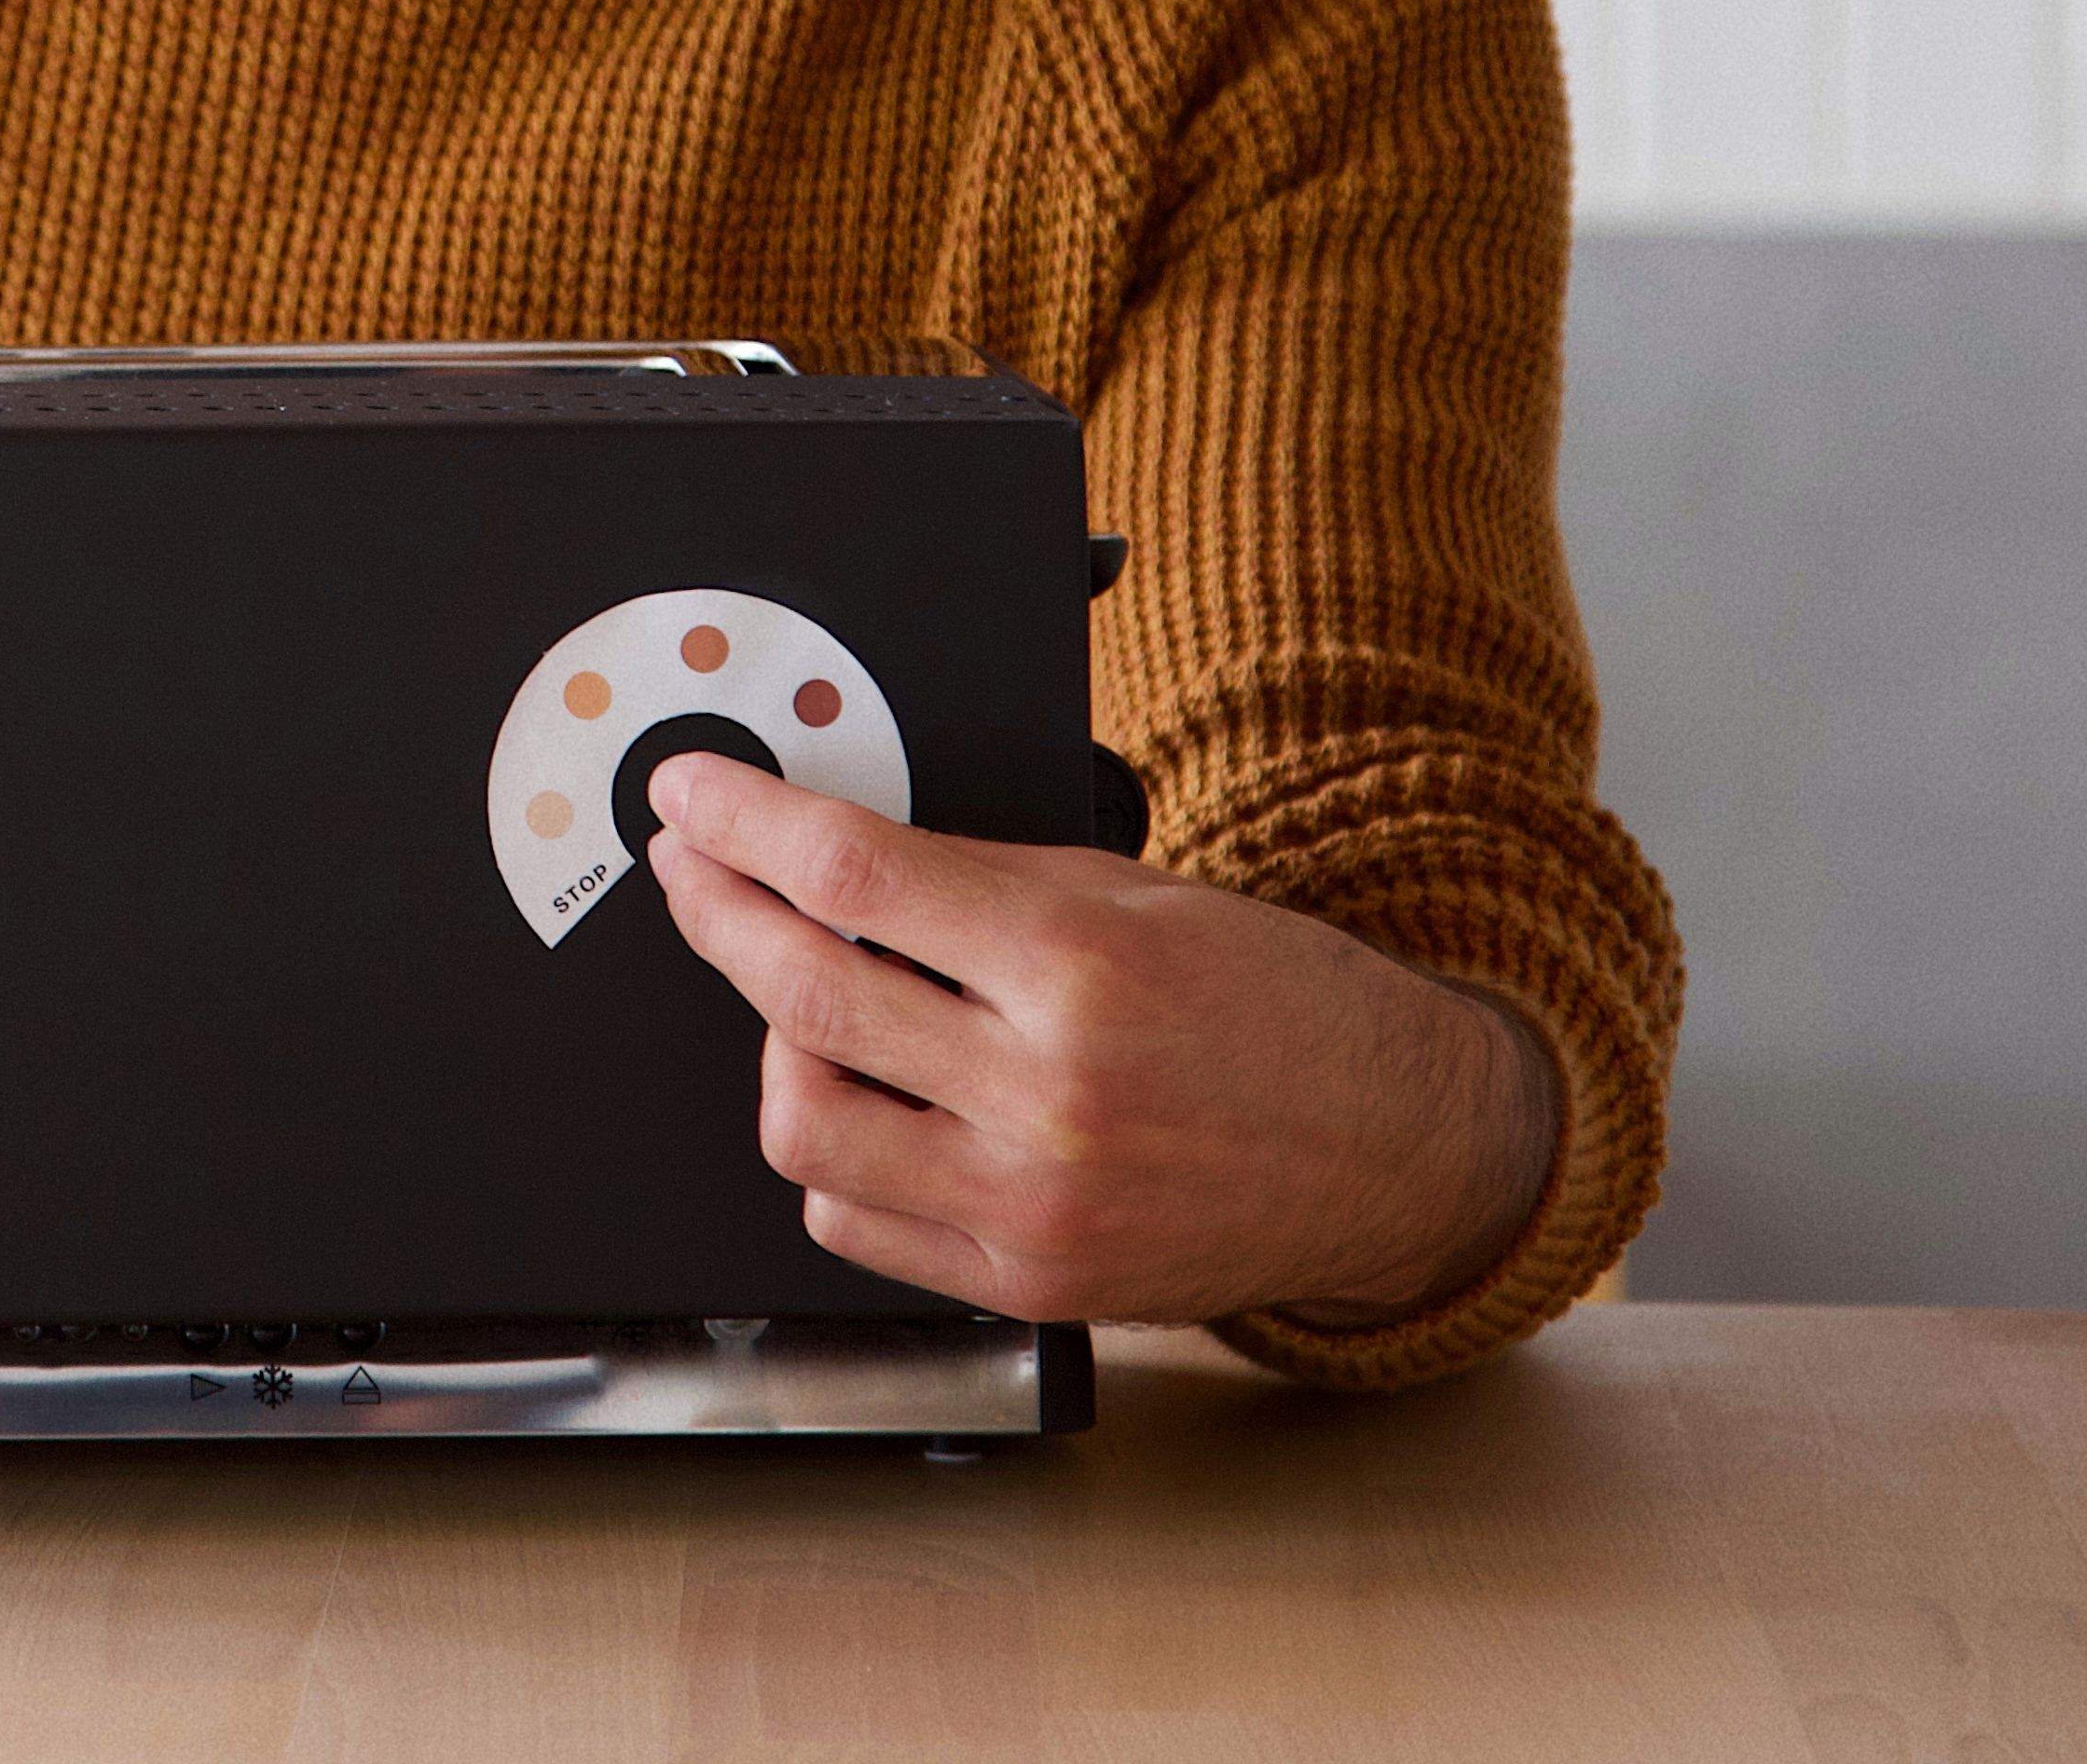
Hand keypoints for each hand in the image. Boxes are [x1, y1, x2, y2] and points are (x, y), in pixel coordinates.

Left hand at [643, 751, 1554, 1327]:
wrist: (1396, 1150)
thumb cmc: (1280, 1008)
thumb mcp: (1136, 894)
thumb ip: (976, 879)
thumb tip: (822, 852)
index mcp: (1080, 969)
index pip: (852, 876)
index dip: (742, 824)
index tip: (690, 800)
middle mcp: (1049, 1096)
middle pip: (803, 994)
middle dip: (714, 913)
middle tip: (691, 872)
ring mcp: (1032, 1207)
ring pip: (801, 1123)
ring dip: (772, 1047)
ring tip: (805, 1005)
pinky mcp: (1027, 1286)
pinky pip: (853, 1219)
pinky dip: (833, 1151)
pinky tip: (866, 1101)